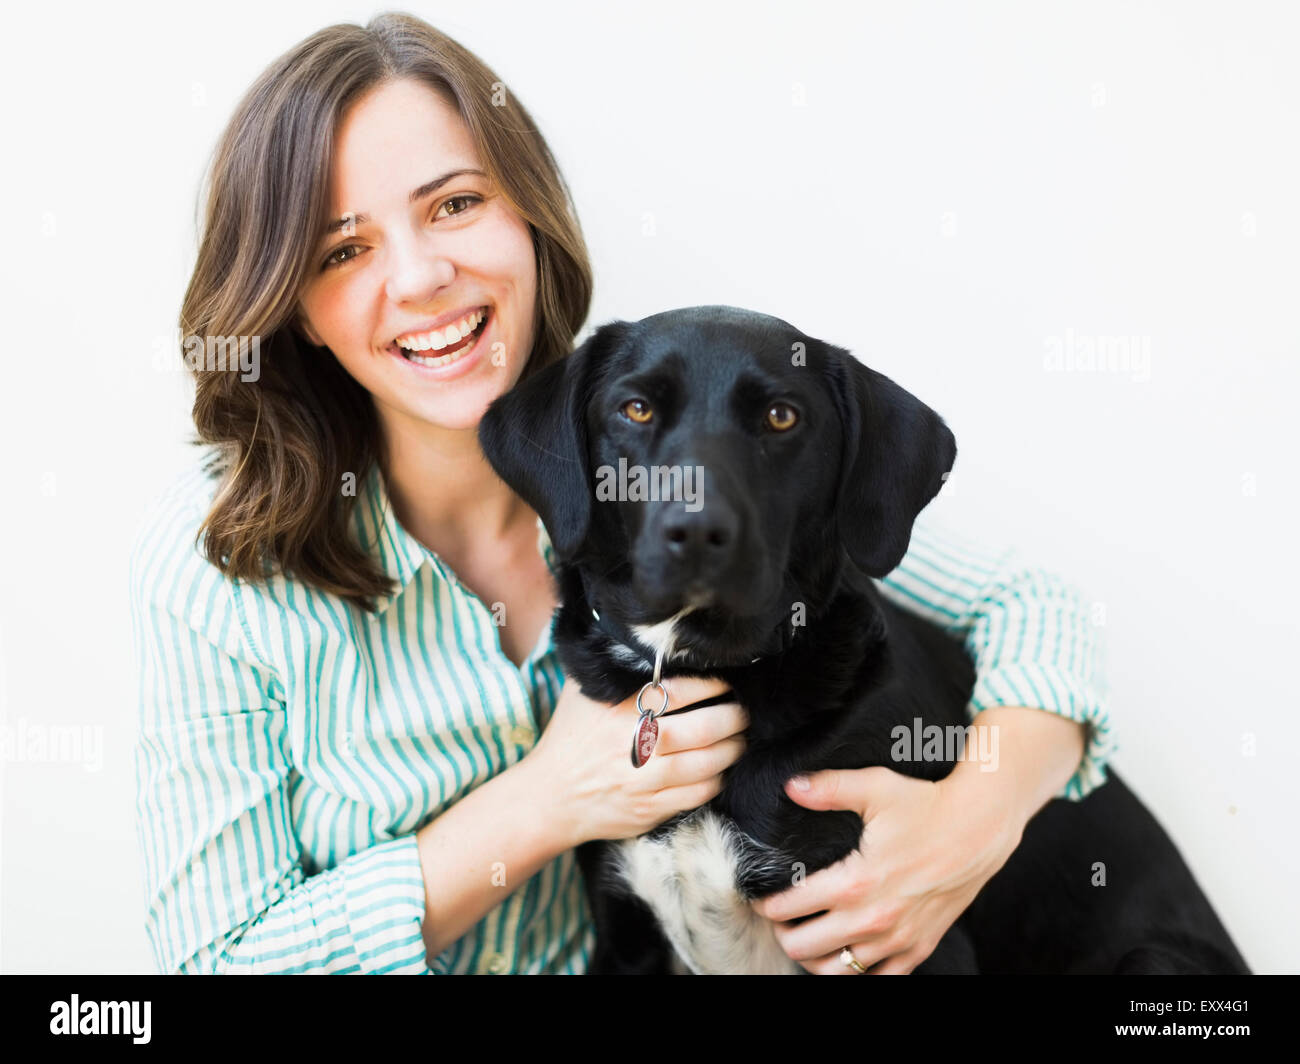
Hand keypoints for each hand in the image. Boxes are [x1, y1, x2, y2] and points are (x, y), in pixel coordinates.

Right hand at [528, 674, 747, 848]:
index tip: (725, 682)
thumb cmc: (569, 737)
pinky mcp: (650, 810)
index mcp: (618, 710)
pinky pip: (697, 795)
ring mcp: (643, 781)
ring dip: (732, 749)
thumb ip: (614, 668)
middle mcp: (634, 744)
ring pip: (706, 764)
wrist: (548, 797)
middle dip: (733, 717)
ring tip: (740, 738)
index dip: (712, 684)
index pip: (679, 690)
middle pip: (702, 729)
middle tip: (744, 710)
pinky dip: (716, 780)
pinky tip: (720, 769)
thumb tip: (649, 640)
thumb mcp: (581, 694)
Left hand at [751, 764, 1024, 973]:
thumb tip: (790, 786)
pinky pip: (879, 978)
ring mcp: (898, 939)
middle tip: (779, 916)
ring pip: (837, 971)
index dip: (766, 903)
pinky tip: (846, 951)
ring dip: (814, 956)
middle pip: (804, 948)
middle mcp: (874, 919)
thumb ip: (828, 788)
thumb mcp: (875, 786)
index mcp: (856, 882)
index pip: (791, 907)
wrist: (980, 828)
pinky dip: (857, 970)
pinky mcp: (918, 947)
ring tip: (806, 935)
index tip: (760, 894)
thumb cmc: (927, 805)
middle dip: (784, 932)